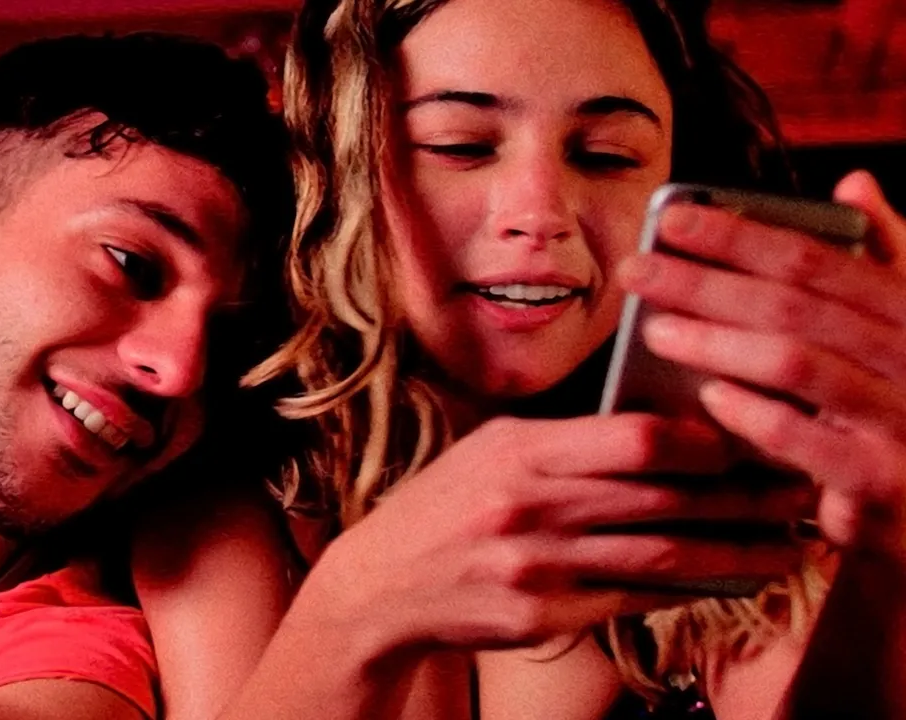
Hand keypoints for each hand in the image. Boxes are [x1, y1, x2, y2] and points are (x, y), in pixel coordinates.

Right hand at [300, 414, 807, 658]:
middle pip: (661, 499)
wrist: (380, 587)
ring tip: (780, 548)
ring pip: (661, 556)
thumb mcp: (490, 451)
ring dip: (732, 553)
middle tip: (792, 494)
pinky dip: (684, 588)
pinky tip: (718, 579)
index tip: (740, 441)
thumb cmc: (441, 508)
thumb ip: (564, 440)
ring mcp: (538, 568)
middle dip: (740, 498)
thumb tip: (659, 433)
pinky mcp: (543, 617)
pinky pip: (633, 600)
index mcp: (518, 451)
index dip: (700, 441)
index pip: (633, 439)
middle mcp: (530, 508)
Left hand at [618, 170, 905, 561]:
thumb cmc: (902, 418)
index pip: (820, 260)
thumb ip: (884, 264)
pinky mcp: (885, 484)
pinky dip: (751, 412)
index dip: (744, 235)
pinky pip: (804, 439)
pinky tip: (708, 397)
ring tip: (656, 330)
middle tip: (637, 271)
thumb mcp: (900, 338)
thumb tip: (856, 183)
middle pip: (797, 306)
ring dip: (716, 341)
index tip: (674, 218)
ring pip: (796, 363)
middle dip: (707, 282)